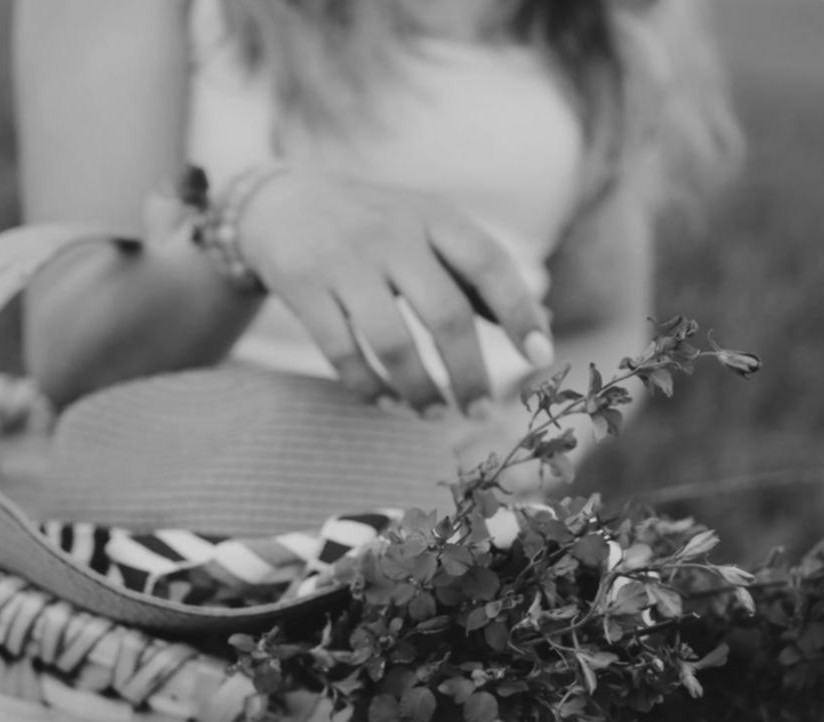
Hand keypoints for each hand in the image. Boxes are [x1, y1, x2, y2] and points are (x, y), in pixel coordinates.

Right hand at [234, 170, 554, 413]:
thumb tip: (542, 330)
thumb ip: (479, 277)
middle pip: (445, 313)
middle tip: (480, 411)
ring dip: (419, 390)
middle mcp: (392, 235)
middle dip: (469, 372)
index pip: (488, 263)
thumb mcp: (428, 231)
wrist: (281, 205)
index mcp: (433, 217)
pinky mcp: (304, 288)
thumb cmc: (376, 229)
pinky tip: (385, 402)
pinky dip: (368, 387)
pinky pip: (341, 352)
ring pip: (391, 342)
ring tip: (433, 414)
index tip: (540, 356)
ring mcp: (345, 262)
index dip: (519, 311)